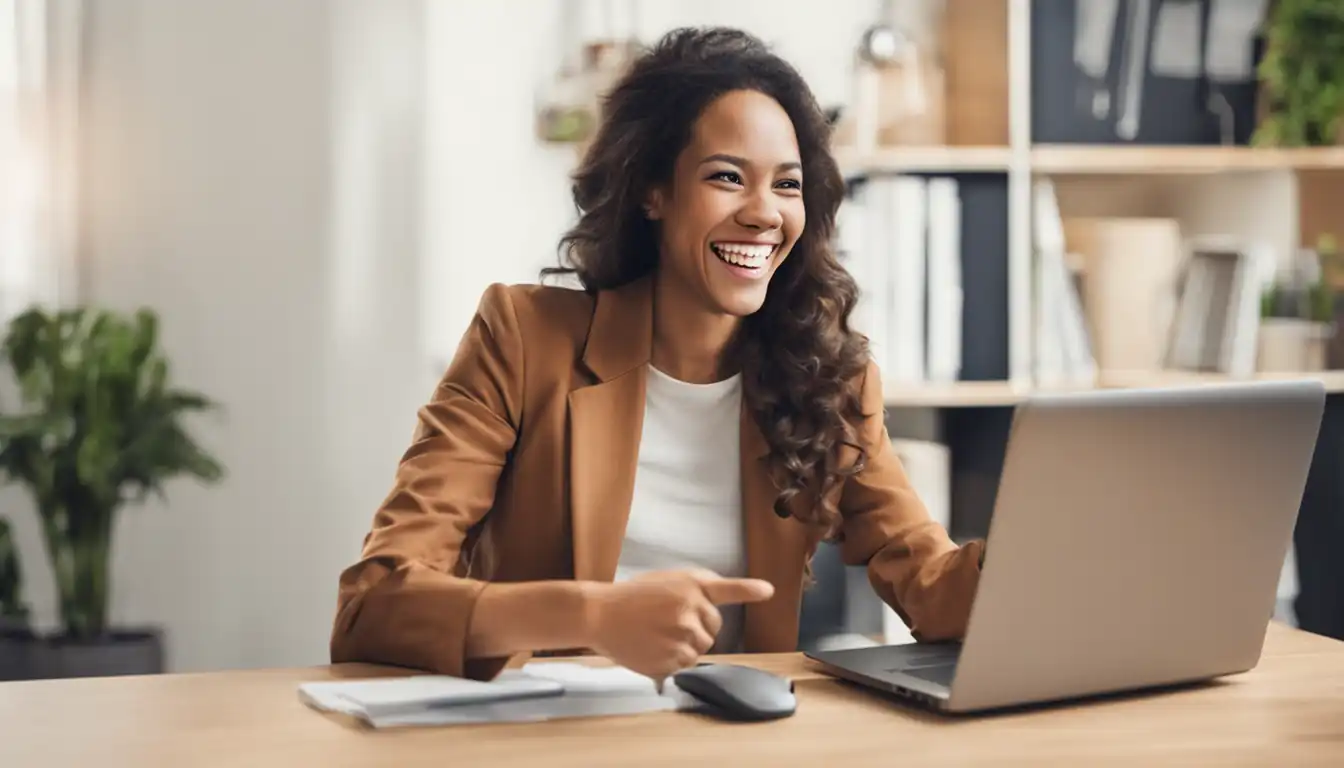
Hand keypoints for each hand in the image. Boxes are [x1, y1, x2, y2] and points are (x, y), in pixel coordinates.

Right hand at [583, 569, 774, 679]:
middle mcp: (689, 610)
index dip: (749, 590)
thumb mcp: (667, 580)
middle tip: (668, 620)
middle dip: (697, 628)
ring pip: (700, 650)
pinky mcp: (670, 659)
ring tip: (658, 633)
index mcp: (689, 585)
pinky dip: (672, 660)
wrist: (599, 614)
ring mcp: (680, 637)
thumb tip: (719, 602)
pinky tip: (652, 646)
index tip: (767, 591)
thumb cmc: (632, 597)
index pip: (726, 589)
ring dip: (686, 646)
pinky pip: (684, 665)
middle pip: (713, 629)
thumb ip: (696, 588)